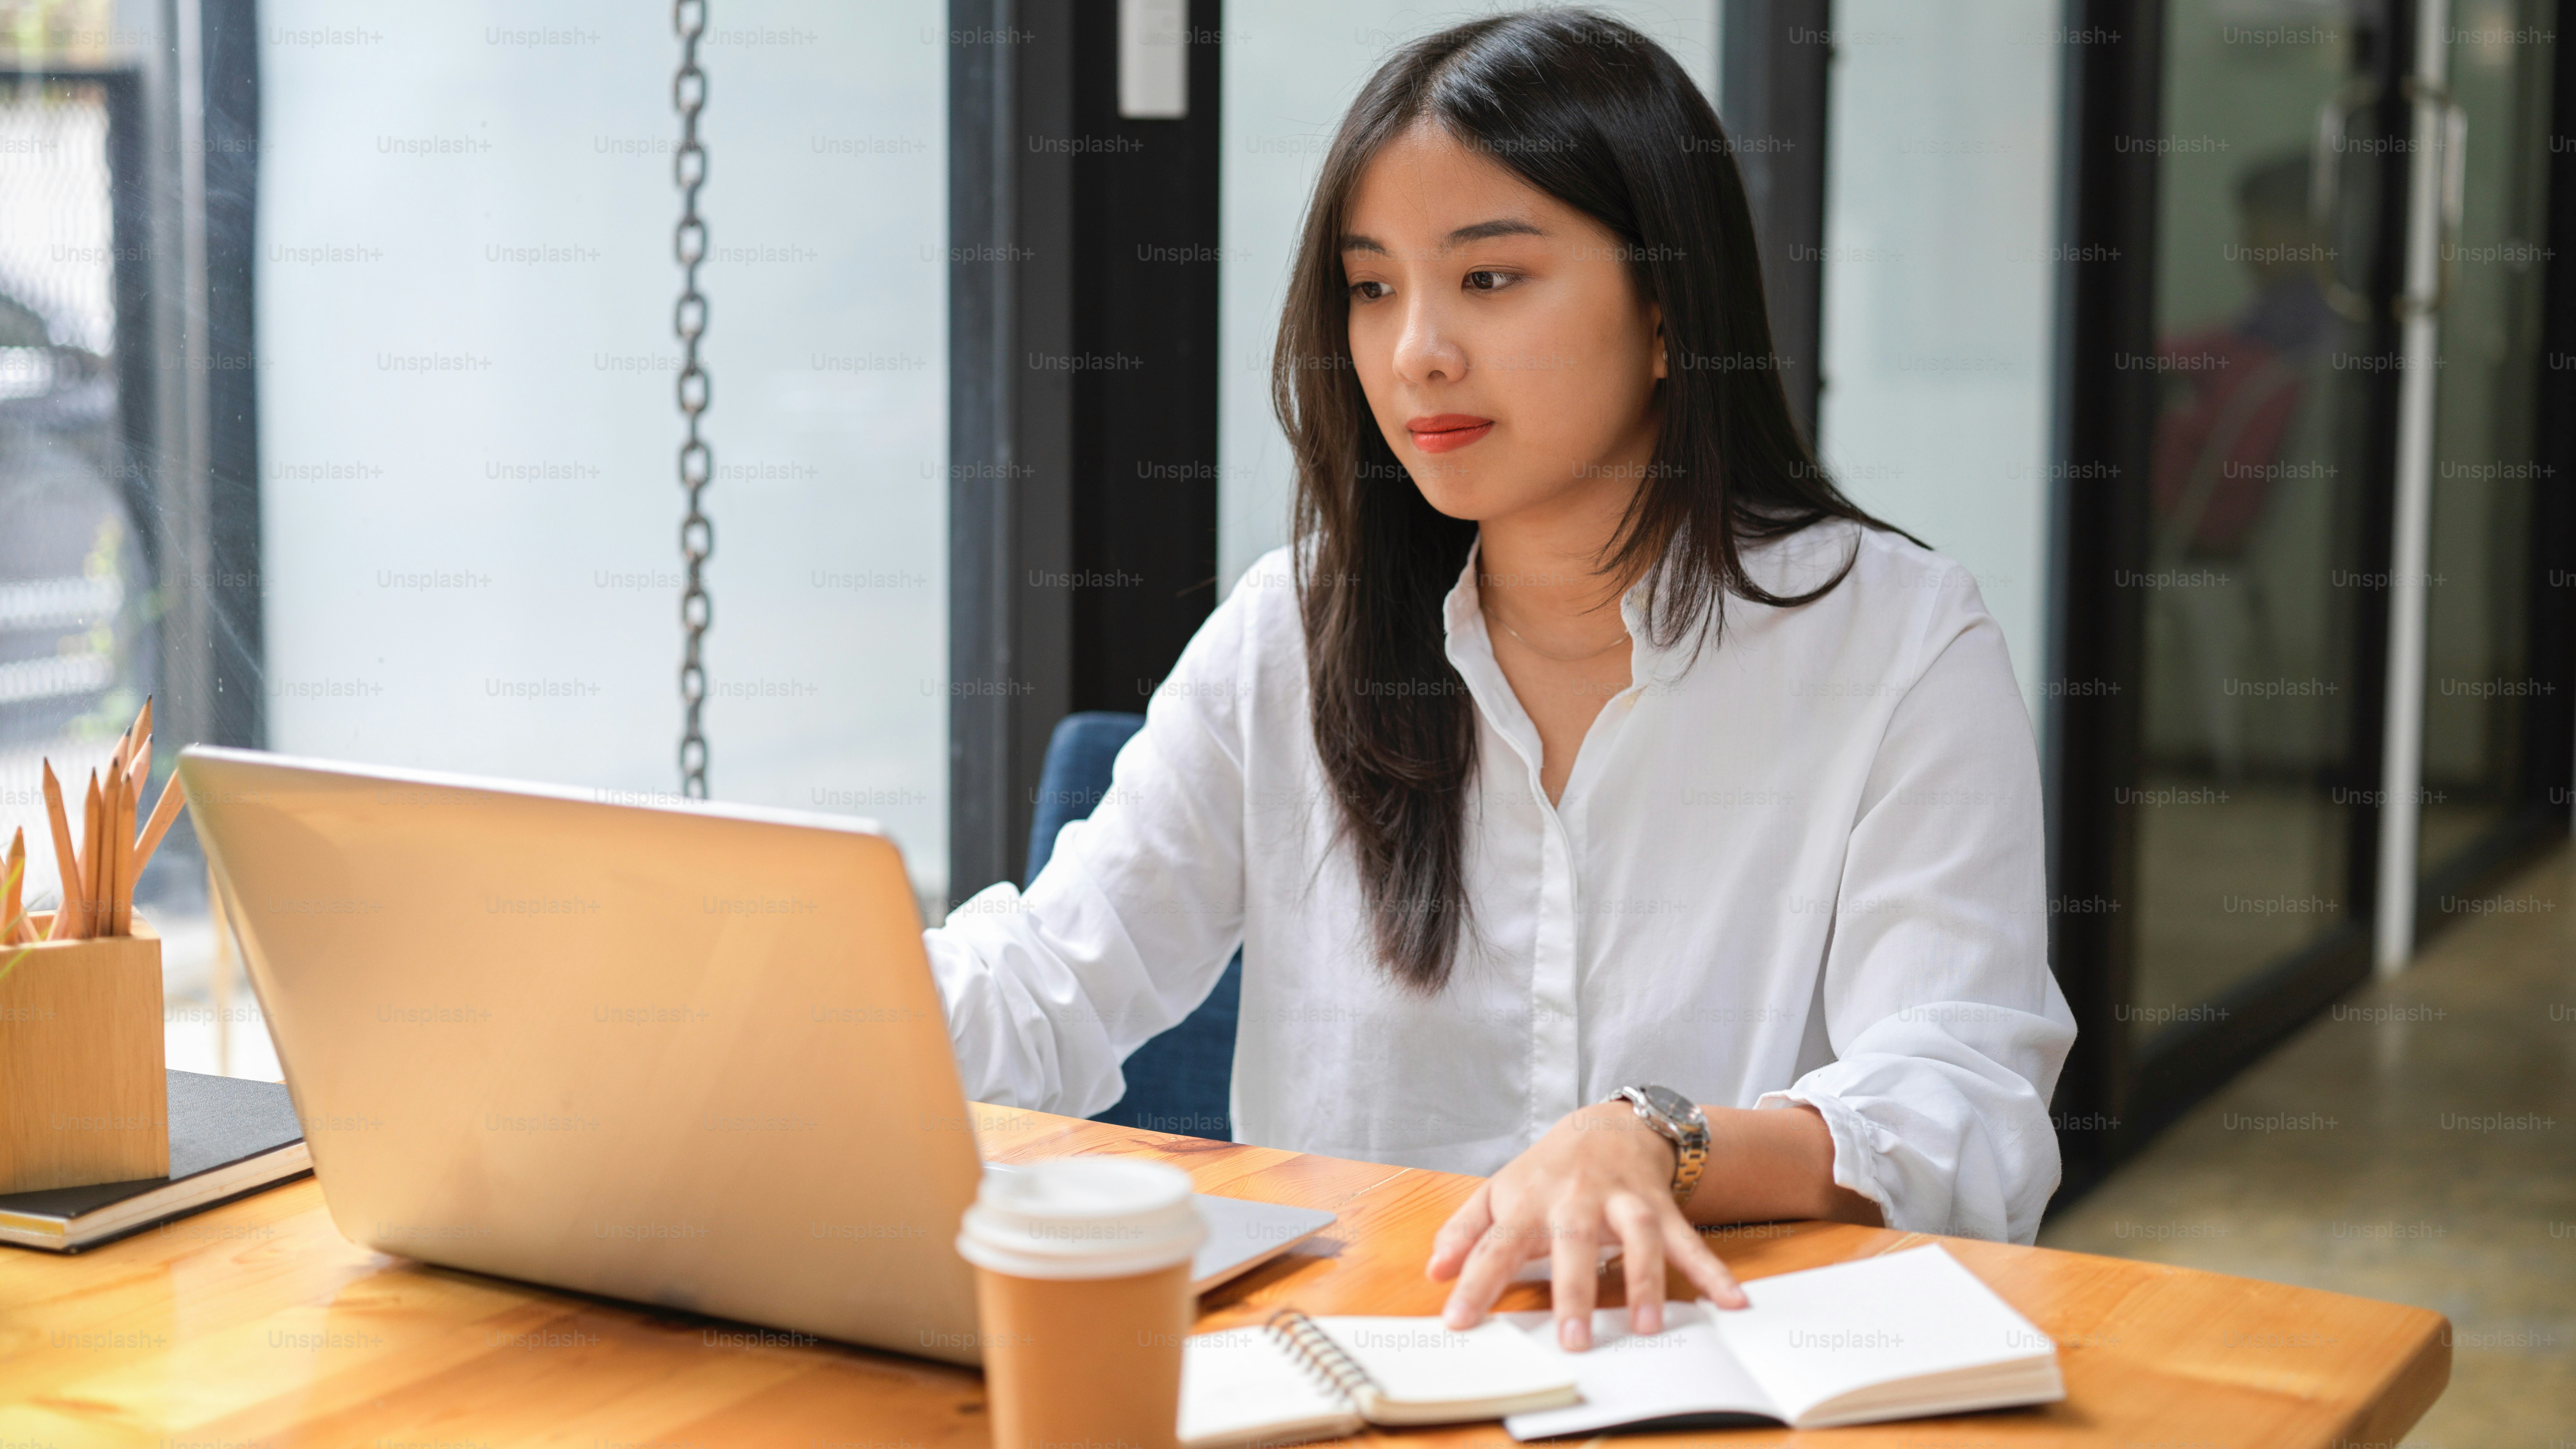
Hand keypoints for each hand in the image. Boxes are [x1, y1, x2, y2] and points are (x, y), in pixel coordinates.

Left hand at [1424, 1099, 1745, 1350]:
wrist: (1607, 1125)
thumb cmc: (1546, 1171)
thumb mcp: (1497, 1193)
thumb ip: (1464, 1232)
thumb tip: (1433, 1272)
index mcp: (1529, 1201)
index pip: (1495, 1244)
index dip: (1474, 1282)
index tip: (1458, 1321)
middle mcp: (1576, 1199)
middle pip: (1574, 1242)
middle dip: (1574, 1290)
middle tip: (1573, 1340)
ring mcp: (1623, 1201)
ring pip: (1638, 1236)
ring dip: (1645, 1280)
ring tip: (1648, 1325)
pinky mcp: (1660, 1207)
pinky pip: (1689, 1240)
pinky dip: (1713, 1270)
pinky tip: (1731, 1301)